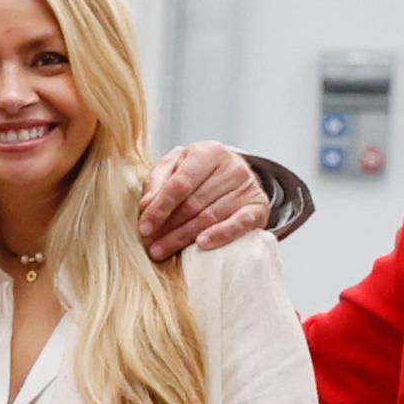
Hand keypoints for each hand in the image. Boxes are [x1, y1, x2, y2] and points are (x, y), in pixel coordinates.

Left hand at [135, 144, 268, 260]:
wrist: (233, 175)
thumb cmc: (196, 173)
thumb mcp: (173, 167)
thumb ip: (157, 182)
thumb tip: (146, 205)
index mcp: (207, 152)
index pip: (180, 183)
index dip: (160, 208)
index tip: (144, 228)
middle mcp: (231, 166)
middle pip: (194, 203)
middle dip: (168, 227)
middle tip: (150, 246)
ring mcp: (247, 186)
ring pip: (210, 216)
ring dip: (183, 237)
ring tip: (162, 251)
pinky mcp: (258, 206)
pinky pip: (240, 223)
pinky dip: (221, 234)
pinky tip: (201, 244)